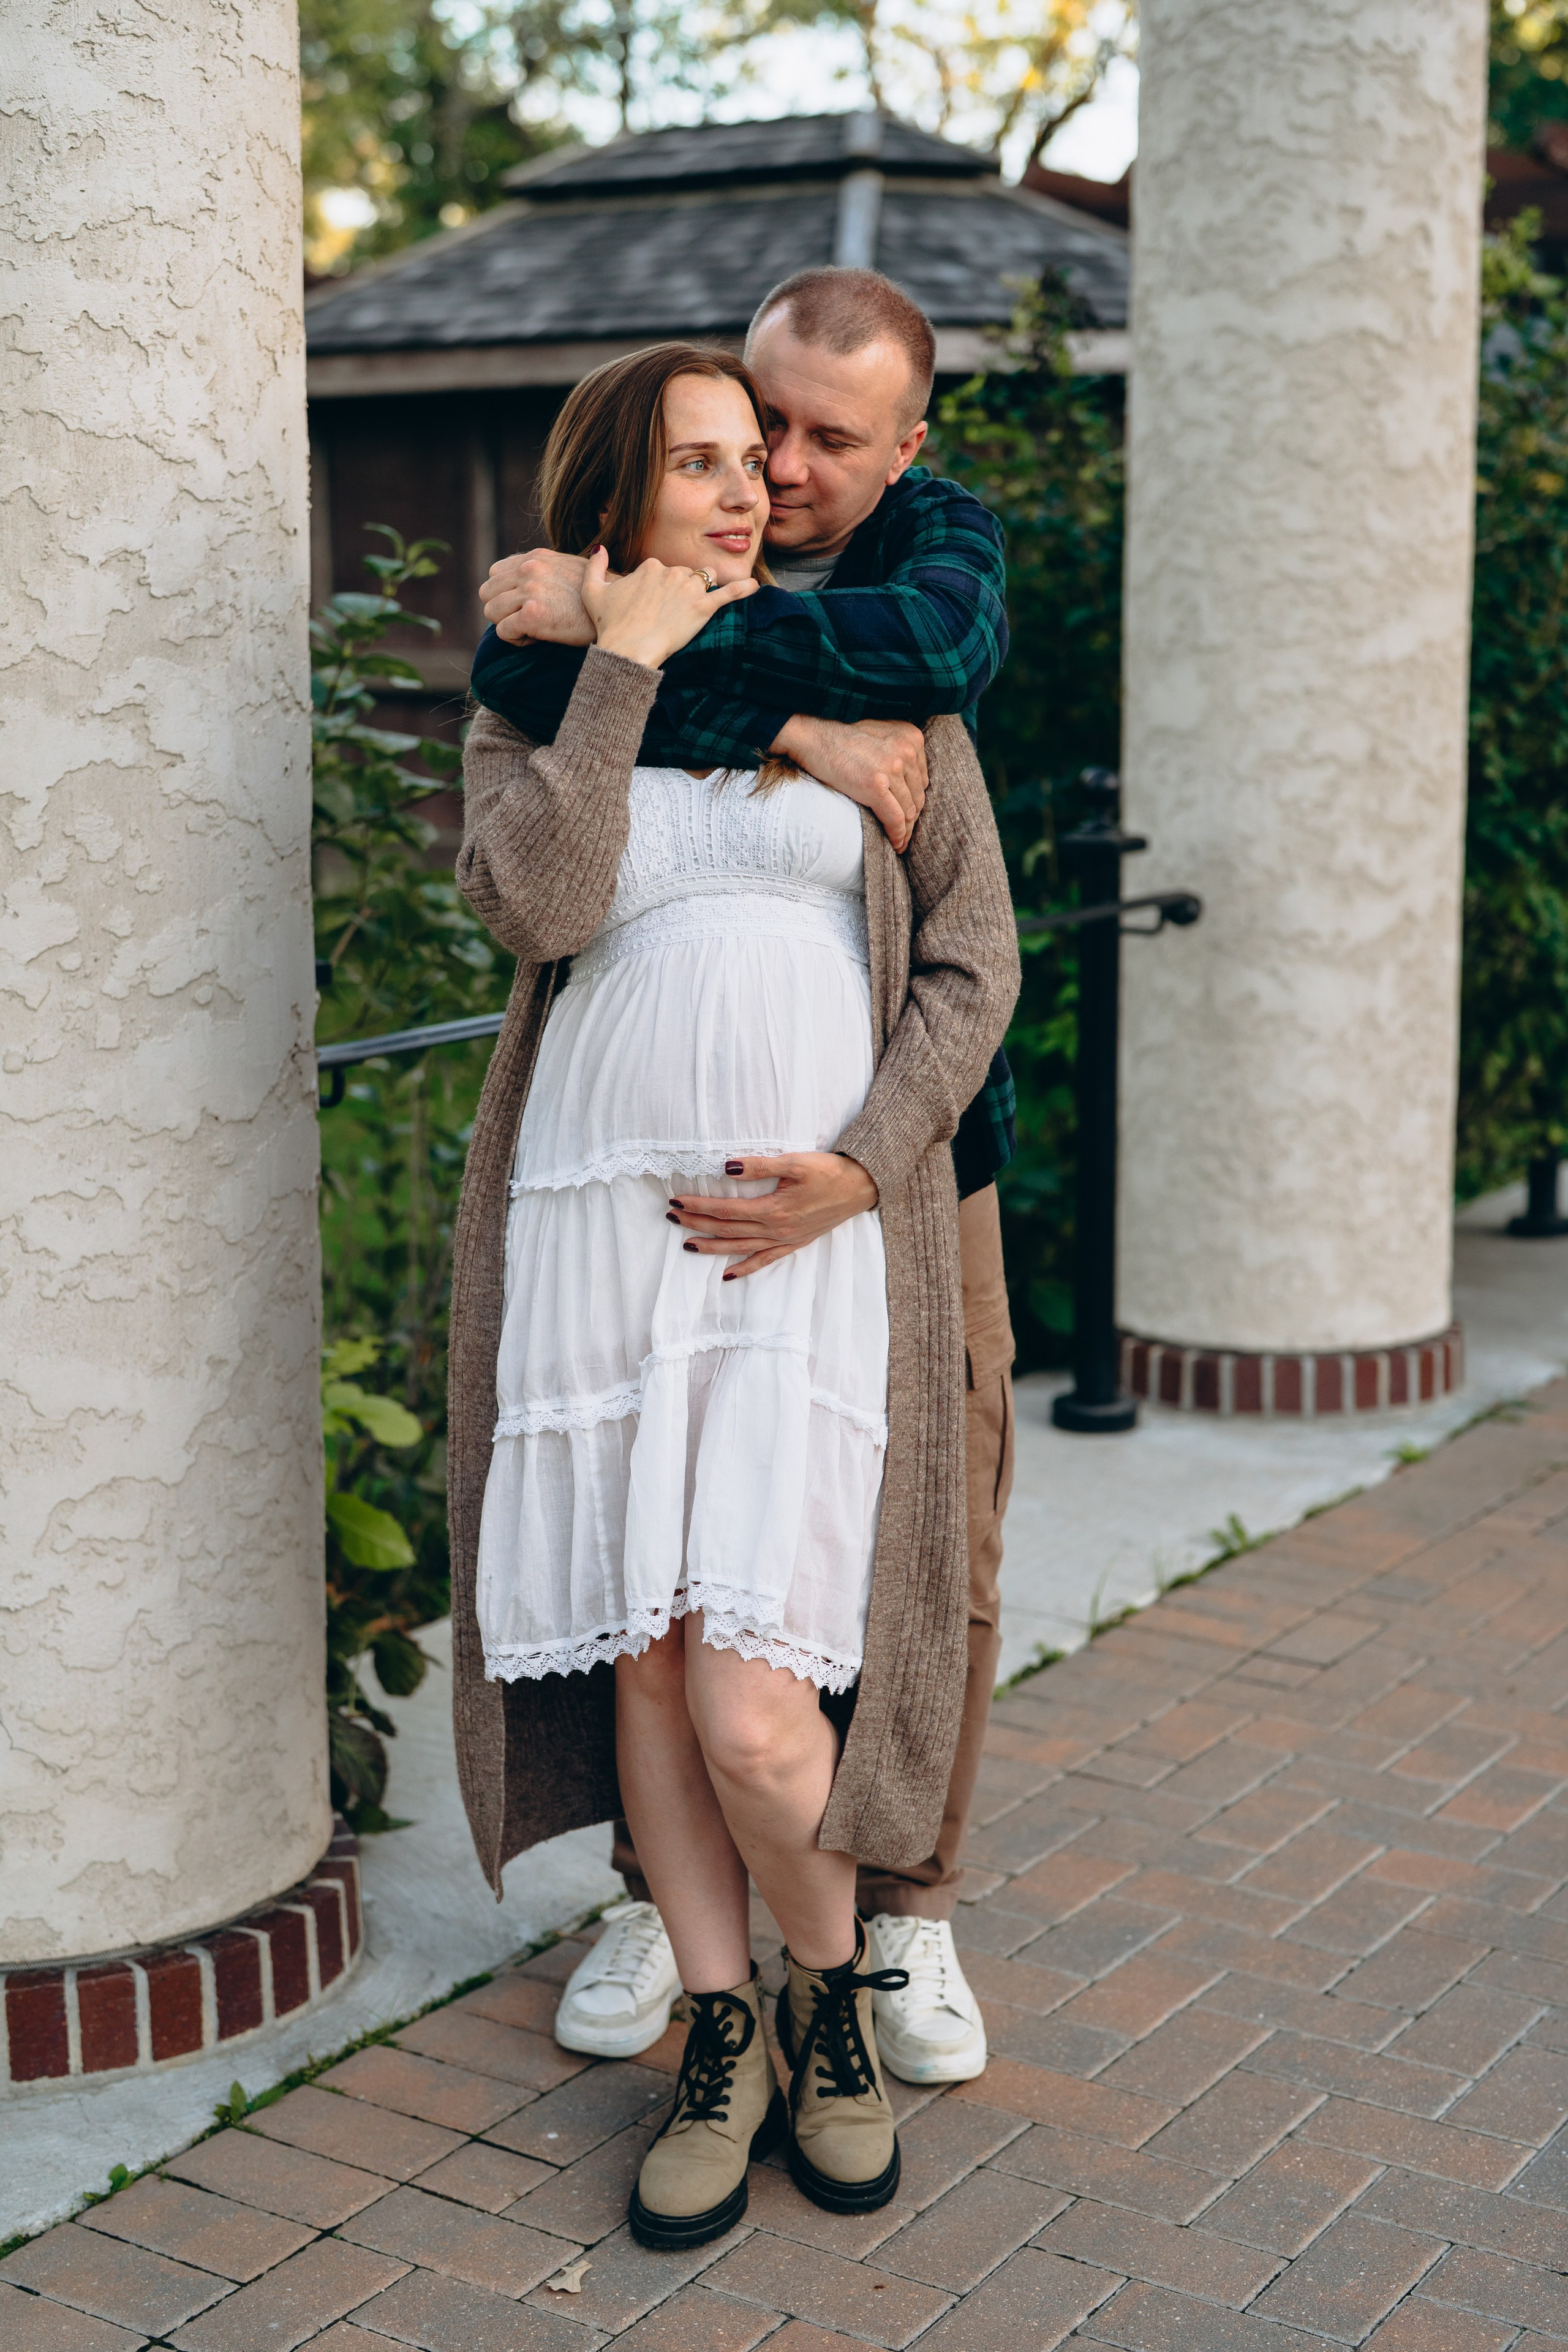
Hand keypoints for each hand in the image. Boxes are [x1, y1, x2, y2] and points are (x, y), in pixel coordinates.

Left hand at [481, 550, 594, 645]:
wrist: (618, 612)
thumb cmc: (598, 597)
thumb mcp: (570, 569)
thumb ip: (544, 570)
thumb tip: (527, 577)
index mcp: (535, 557)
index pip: (495, 573)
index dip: (506, 593)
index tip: (525, 605)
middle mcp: (529, 569)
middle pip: (487, 593)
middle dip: (502, 610)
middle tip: (525, 620)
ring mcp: (530, 591)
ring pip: (491, 612)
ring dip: (508, 625)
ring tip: (533, 630)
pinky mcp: (532, 615)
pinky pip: (503, 632)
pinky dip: (516, 640)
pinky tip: (538, 638)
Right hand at [583, 547, 757, 669]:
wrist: (627, 650)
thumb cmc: (609, 625)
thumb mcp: (593, 592)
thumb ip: (596, 566)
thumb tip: (600, 547)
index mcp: (650, 566)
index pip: (664, 570)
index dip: (662, 589)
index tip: (655, 606)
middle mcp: (671, 571)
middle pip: (686, 575)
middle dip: (682, 590)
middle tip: (671, 615)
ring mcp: (688, 589)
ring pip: (704, 582)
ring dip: (703, 592)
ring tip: (695, 609)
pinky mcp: (702, 608)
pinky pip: (728, 594)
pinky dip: (743, 589)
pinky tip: (755, 587)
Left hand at [666, 1153, 877, 1279]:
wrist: (861, 1187)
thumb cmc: (829, 1172)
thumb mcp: (794, 1162)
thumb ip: (760, 1167)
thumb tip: (728, 1168)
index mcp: (774, 1210)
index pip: (726, 1211)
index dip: (698, 1206)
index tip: (676, 1201)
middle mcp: (776, 1231)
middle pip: (727, 1230)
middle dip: (696, 1224)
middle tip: (671, 1218)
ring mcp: (785, 1240)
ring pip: (740, 1248)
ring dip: (712, 1247)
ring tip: (687, 1245)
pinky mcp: (795, 1244)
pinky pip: (765, 1260)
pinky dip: (745, 1268)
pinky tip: (728, 1275)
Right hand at [770, 715, 927, 850]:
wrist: (815, 739)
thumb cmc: (843, 740)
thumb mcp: (881, 735)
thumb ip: (899, 751)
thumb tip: (910, 781)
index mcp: (911, 737)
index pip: (921, 779)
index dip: (914, 799)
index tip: (906, 813)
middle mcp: (907, 751)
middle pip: (917, 796)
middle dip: (911, 817)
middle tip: (903, 832)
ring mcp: (892, 768)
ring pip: (909, 810)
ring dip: (905, 831)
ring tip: (899, 842)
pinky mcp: (877, 786)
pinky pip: (895, 819)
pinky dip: (897, 835)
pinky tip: (896, 845)